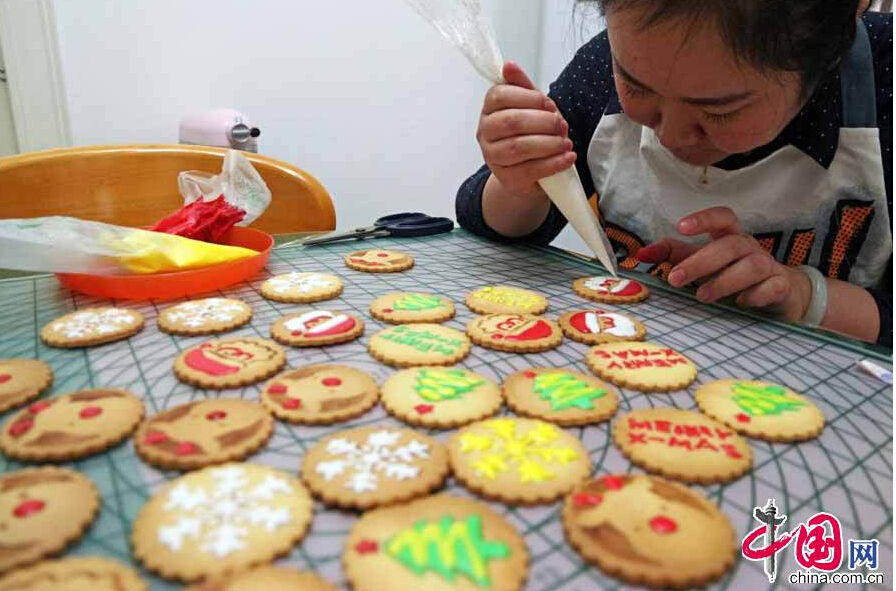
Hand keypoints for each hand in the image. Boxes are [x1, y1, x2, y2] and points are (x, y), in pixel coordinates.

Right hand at [477, 62, 575, 196]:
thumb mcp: (530, 107)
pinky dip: (553, 163)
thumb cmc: (529, 134)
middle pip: (511, 122)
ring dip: (549, 143)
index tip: (549, 104)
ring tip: (566, 142)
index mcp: (489, 110)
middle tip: (562, 125)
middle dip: (543, 122)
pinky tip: (567, 157)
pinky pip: (530, 170)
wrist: (526, 173)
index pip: (500, 96)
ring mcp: (493, 157)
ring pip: (519, 147)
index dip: (529, 98)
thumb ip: (523, 87)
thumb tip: (509, 65)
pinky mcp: (506, 178)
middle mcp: (485, 133)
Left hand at [637, 207, 812, 320]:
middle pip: (729, 245)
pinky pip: (773, 287)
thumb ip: (674, 254)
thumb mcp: (704, 260)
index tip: (681, 227)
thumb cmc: (733, 271)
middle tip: (675, 279)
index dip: (704, 218)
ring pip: (752, 266)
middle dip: (700, 262)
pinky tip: (741, 303)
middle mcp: (751, 248)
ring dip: (724, 280)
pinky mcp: (782, 287)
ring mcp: (769, 266)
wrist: (781, 292)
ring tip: (701, 295)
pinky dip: (757, 295)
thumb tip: (641, 254)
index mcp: (731, 237)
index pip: (723, 217)